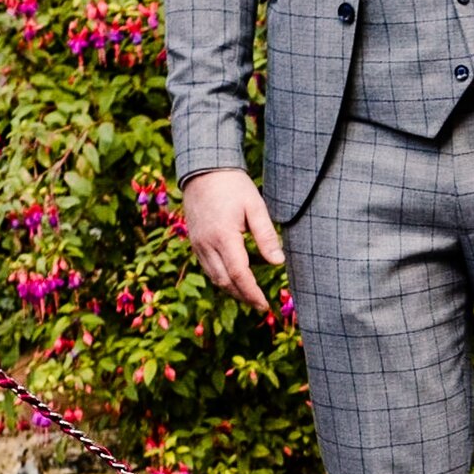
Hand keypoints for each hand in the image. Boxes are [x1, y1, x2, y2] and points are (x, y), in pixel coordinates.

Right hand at [183, 169, 283, 309]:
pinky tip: (236, 277)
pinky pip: (208, 267)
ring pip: (214, 277)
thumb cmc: (233, 185)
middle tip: (261, 304)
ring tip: (250, 295)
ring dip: (232, 289)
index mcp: (223, 236)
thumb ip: (266, 236)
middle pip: (225, 281)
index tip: (265, 304)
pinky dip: (222, 277)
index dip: (252, 293)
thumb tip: (278, 262)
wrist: (203, 168)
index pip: (239, 274)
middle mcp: (206, 244)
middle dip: (243, 296)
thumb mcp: (255, 206)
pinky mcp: (195, 241)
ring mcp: (197, 244)